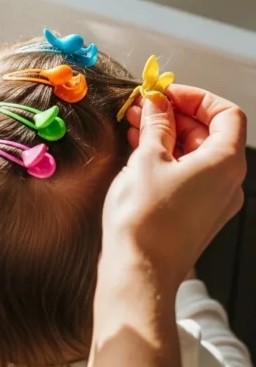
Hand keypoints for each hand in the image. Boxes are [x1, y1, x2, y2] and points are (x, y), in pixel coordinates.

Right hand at [101, 86, 246, 292]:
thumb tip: (158, 104)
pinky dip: (169, 158)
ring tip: (137, 125)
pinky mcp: (197, 216)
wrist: (139, 272)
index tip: (166, 94)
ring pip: (197, 155)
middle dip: (177, 115)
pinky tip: (140, 150)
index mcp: (226, 163)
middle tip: (145, 107)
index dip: (196, 98)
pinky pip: (189, 175)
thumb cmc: (145, 219)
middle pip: (211, 133)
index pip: (226, 114)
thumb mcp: (148, 158)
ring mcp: (215, 201)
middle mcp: (228, 182)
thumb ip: (157, 125)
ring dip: (169, 135)